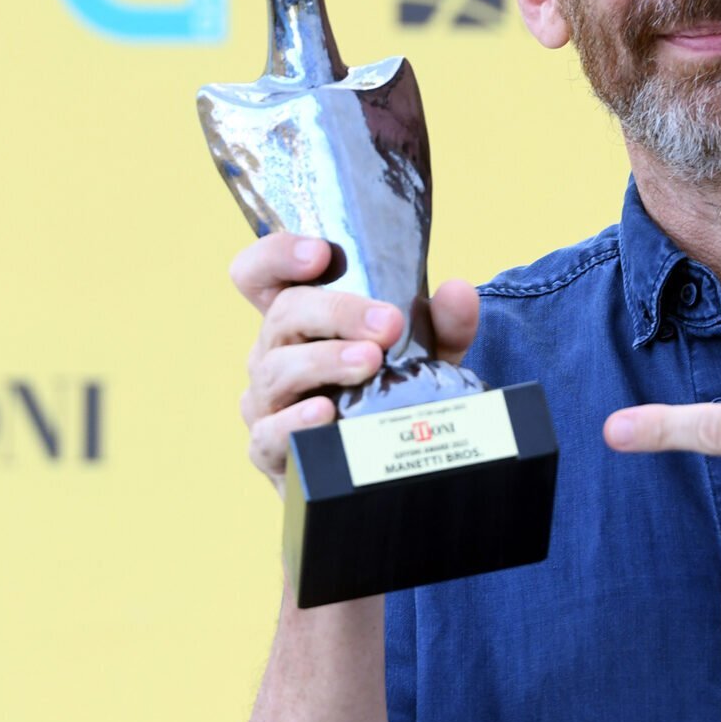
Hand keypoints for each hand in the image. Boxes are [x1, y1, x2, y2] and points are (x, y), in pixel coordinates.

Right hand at [230, 233, 480, 487]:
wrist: (381, 467)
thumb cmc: (389, 397)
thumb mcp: (423, 356)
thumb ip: (443, 324)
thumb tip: (458, 293)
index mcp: (298, 320)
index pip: (262, 274)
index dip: (278, 256)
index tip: (321, 254)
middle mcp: (273, 353)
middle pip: (283, 314)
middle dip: (336, 312)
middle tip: (387, 324)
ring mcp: (266, 403)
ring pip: (276, 370)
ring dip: (324, 361)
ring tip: (368, 362)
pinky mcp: (268, 452)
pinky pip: (269, 434)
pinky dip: (296, 421)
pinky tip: (325, 413)